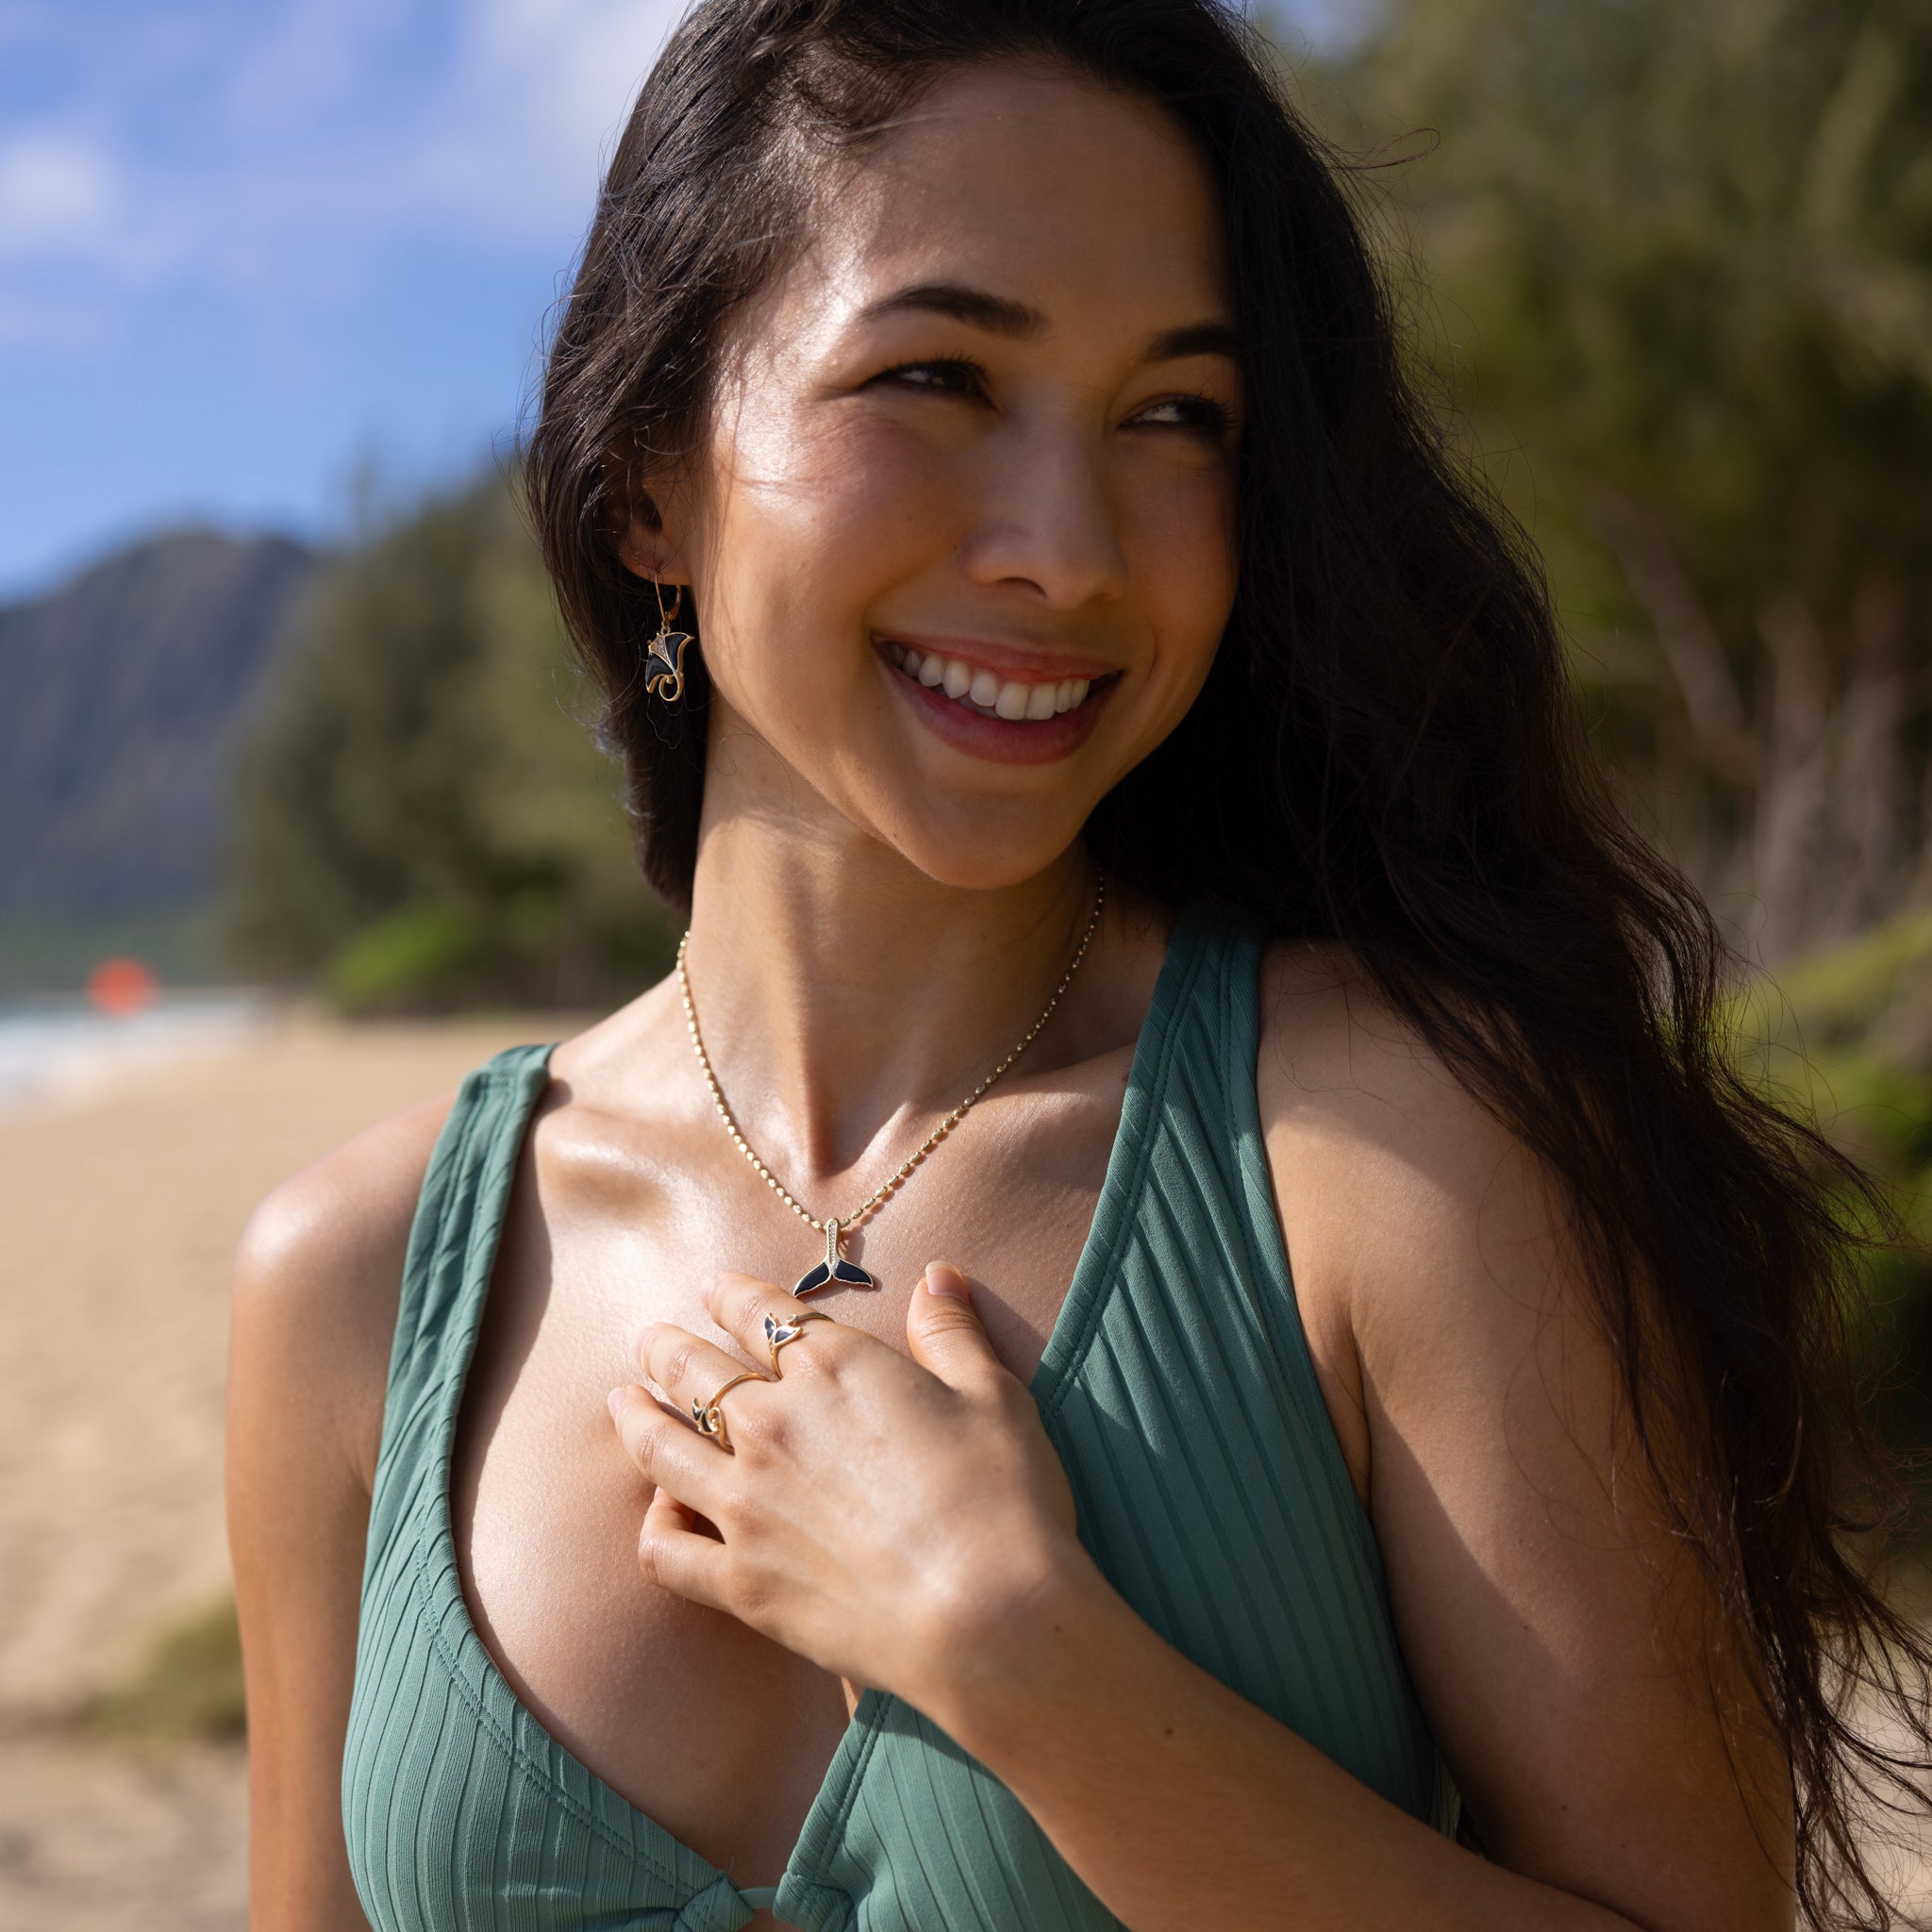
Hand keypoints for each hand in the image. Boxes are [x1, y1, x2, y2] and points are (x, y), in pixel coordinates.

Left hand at [607, 1265, 1084, 1710]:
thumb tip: (940, 1275)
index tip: (712, 1289)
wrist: (988, 1618)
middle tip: (649, 1340)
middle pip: (697, 1370)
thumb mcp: (993, 1394)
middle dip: (667, 1348)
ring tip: (621, 1402)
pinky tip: (657, 1511)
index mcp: (835, 1368)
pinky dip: (653, 1527)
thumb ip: (952, 1332)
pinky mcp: (740, 1582)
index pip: (761, 1313)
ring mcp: (746, 1504)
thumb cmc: (1002, 1500)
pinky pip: (668, 1550)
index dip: (731, 1295)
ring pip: (662, 1448)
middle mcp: (774, 1424)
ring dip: (636, 1417)